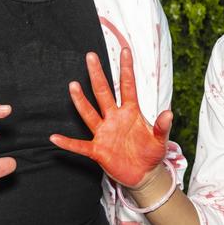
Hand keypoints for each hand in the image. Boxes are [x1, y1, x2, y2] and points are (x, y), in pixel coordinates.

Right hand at [51, 48, 171, 187]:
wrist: (144, 174)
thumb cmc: (151, 153)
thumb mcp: (160, 140)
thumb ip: (163, 127)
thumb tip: (169, 113)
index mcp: (131, 112)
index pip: (128, 86)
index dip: (127, 69)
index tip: (125, 50)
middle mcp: (114, 118)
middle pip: (103, 93)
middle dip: (98, 75)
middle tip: (90, 56)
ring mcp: (104, 132)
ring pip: (90, 113)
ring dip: (81, 101)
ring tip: (73, 85)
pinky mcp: (98, 150)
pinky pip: (80, 145)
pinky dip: (68, 143)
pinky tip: (54, 137)